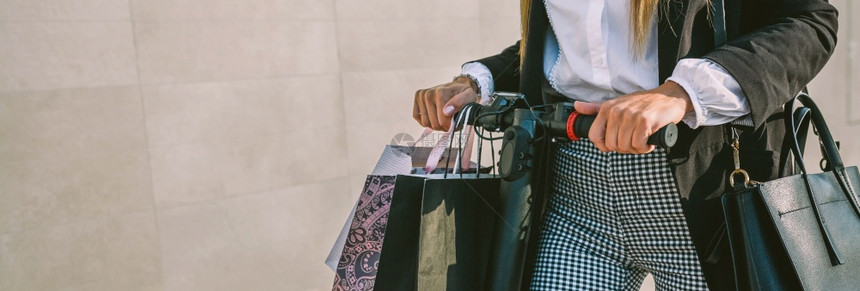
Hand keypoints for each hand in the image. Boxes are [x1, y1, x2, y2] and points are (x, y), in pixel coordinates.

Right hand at [413, 76, 478, 130]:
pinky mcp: (417, 99)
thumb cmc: (464, 93)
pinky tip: (434, 116)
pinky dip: (427, 121)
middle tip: (450, 120)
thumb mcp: (469, 96)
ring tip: (443, 118)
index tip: (456, 121)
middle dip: (443, 126)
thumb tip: (446, 111)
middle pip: (434, 124)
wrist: (457, 86)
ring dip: (435, 125)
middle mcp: (428, 93)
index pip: (442, 121)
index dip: (451, 126)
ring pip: (426, 123)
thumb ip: (460, 103)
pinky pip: (418, 118)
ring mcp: (421, 96)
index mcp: (440, 92)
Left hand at [573, 81, 692, 153]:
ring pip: (625, 147)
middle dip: (624, 148)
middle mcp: (617, 111)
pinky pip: (639, 145)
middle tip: (634, 140)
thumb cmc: (643, 103)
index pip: (594, 136)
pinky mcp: (645, 122)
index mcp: (607, 108)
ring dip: (636, 148)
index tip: (616, 144)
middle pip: (611, 145)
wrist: (670, 97)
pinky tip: (650, 140)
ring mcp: (631, 116)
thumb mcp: (617, 103)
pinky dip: (645, 147)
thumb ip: (596, 107)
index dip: (604, 146)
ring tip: (643, 139)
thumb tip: (577, 106)